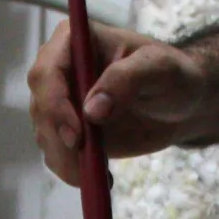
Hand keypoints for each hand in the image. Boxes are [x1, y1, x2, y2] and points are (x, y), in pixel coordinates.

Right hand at [26, 18, 214, 184]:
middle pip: (40, 106)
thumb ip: (127, 79)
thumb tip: (92, 110)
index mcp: (74, 41)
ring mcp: (60, 102)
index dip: (54, 104)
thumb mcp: (159, 68)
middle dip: (59, 137)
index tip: (76, 134)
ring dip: (66, 159)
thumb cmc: (172, 75)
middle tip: (87, 160)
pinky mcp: (68, 130)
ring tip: (101, 172)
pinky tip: (100, 177)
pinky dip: (72, 171)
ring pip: (45, 135)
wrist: (178, 105)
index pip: (47, 72)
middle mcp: (59, 69)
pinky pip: (57, 154)